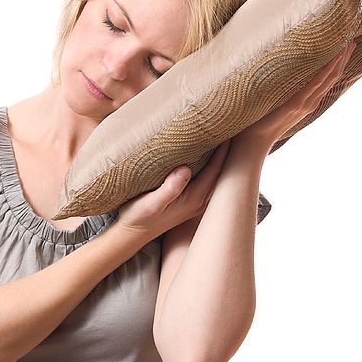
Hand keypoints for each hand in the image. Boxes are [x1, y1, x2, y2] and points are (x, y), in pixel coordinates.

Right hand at [116, 140, 230, 238]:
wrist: (131, 234)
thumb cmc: (138, 217)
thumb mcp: (150, 203)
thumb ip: (169, 189)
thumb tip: (185, 169)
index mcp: (194, 199)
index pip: (216, 170)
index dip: (223, 150)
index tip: (228, 129)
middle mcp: (199, 201)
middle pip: (221, 173)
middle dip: (227, 151)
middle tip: (230, 128)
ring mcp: (196, 202)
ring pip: (215, 176)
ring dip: (220, 158)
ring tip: (222, 136)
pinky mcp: (189, 201)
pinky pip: (206, 179)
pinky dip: (211, 165)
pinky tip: (206, 154)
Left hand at [237, 40, 355, 149]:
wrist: (255, 140)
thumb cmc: (261, 122)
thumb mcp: (276, 104)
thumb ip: (283, 94)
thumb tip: (279, 77)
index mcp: (307, 101)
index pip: (328, 80)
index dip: (338, 64)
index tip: (346, 48)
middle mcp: (311, 102)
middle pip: (333, 76)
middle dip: (344, 58)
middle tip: (354, 40)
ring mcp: (305, 103)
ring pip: (329, 78)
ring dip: (340, 60)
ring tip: (349, 44)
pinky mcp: (296, 103)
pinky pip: (315, 83)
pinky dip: (327, 69)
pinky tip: (334, 57)